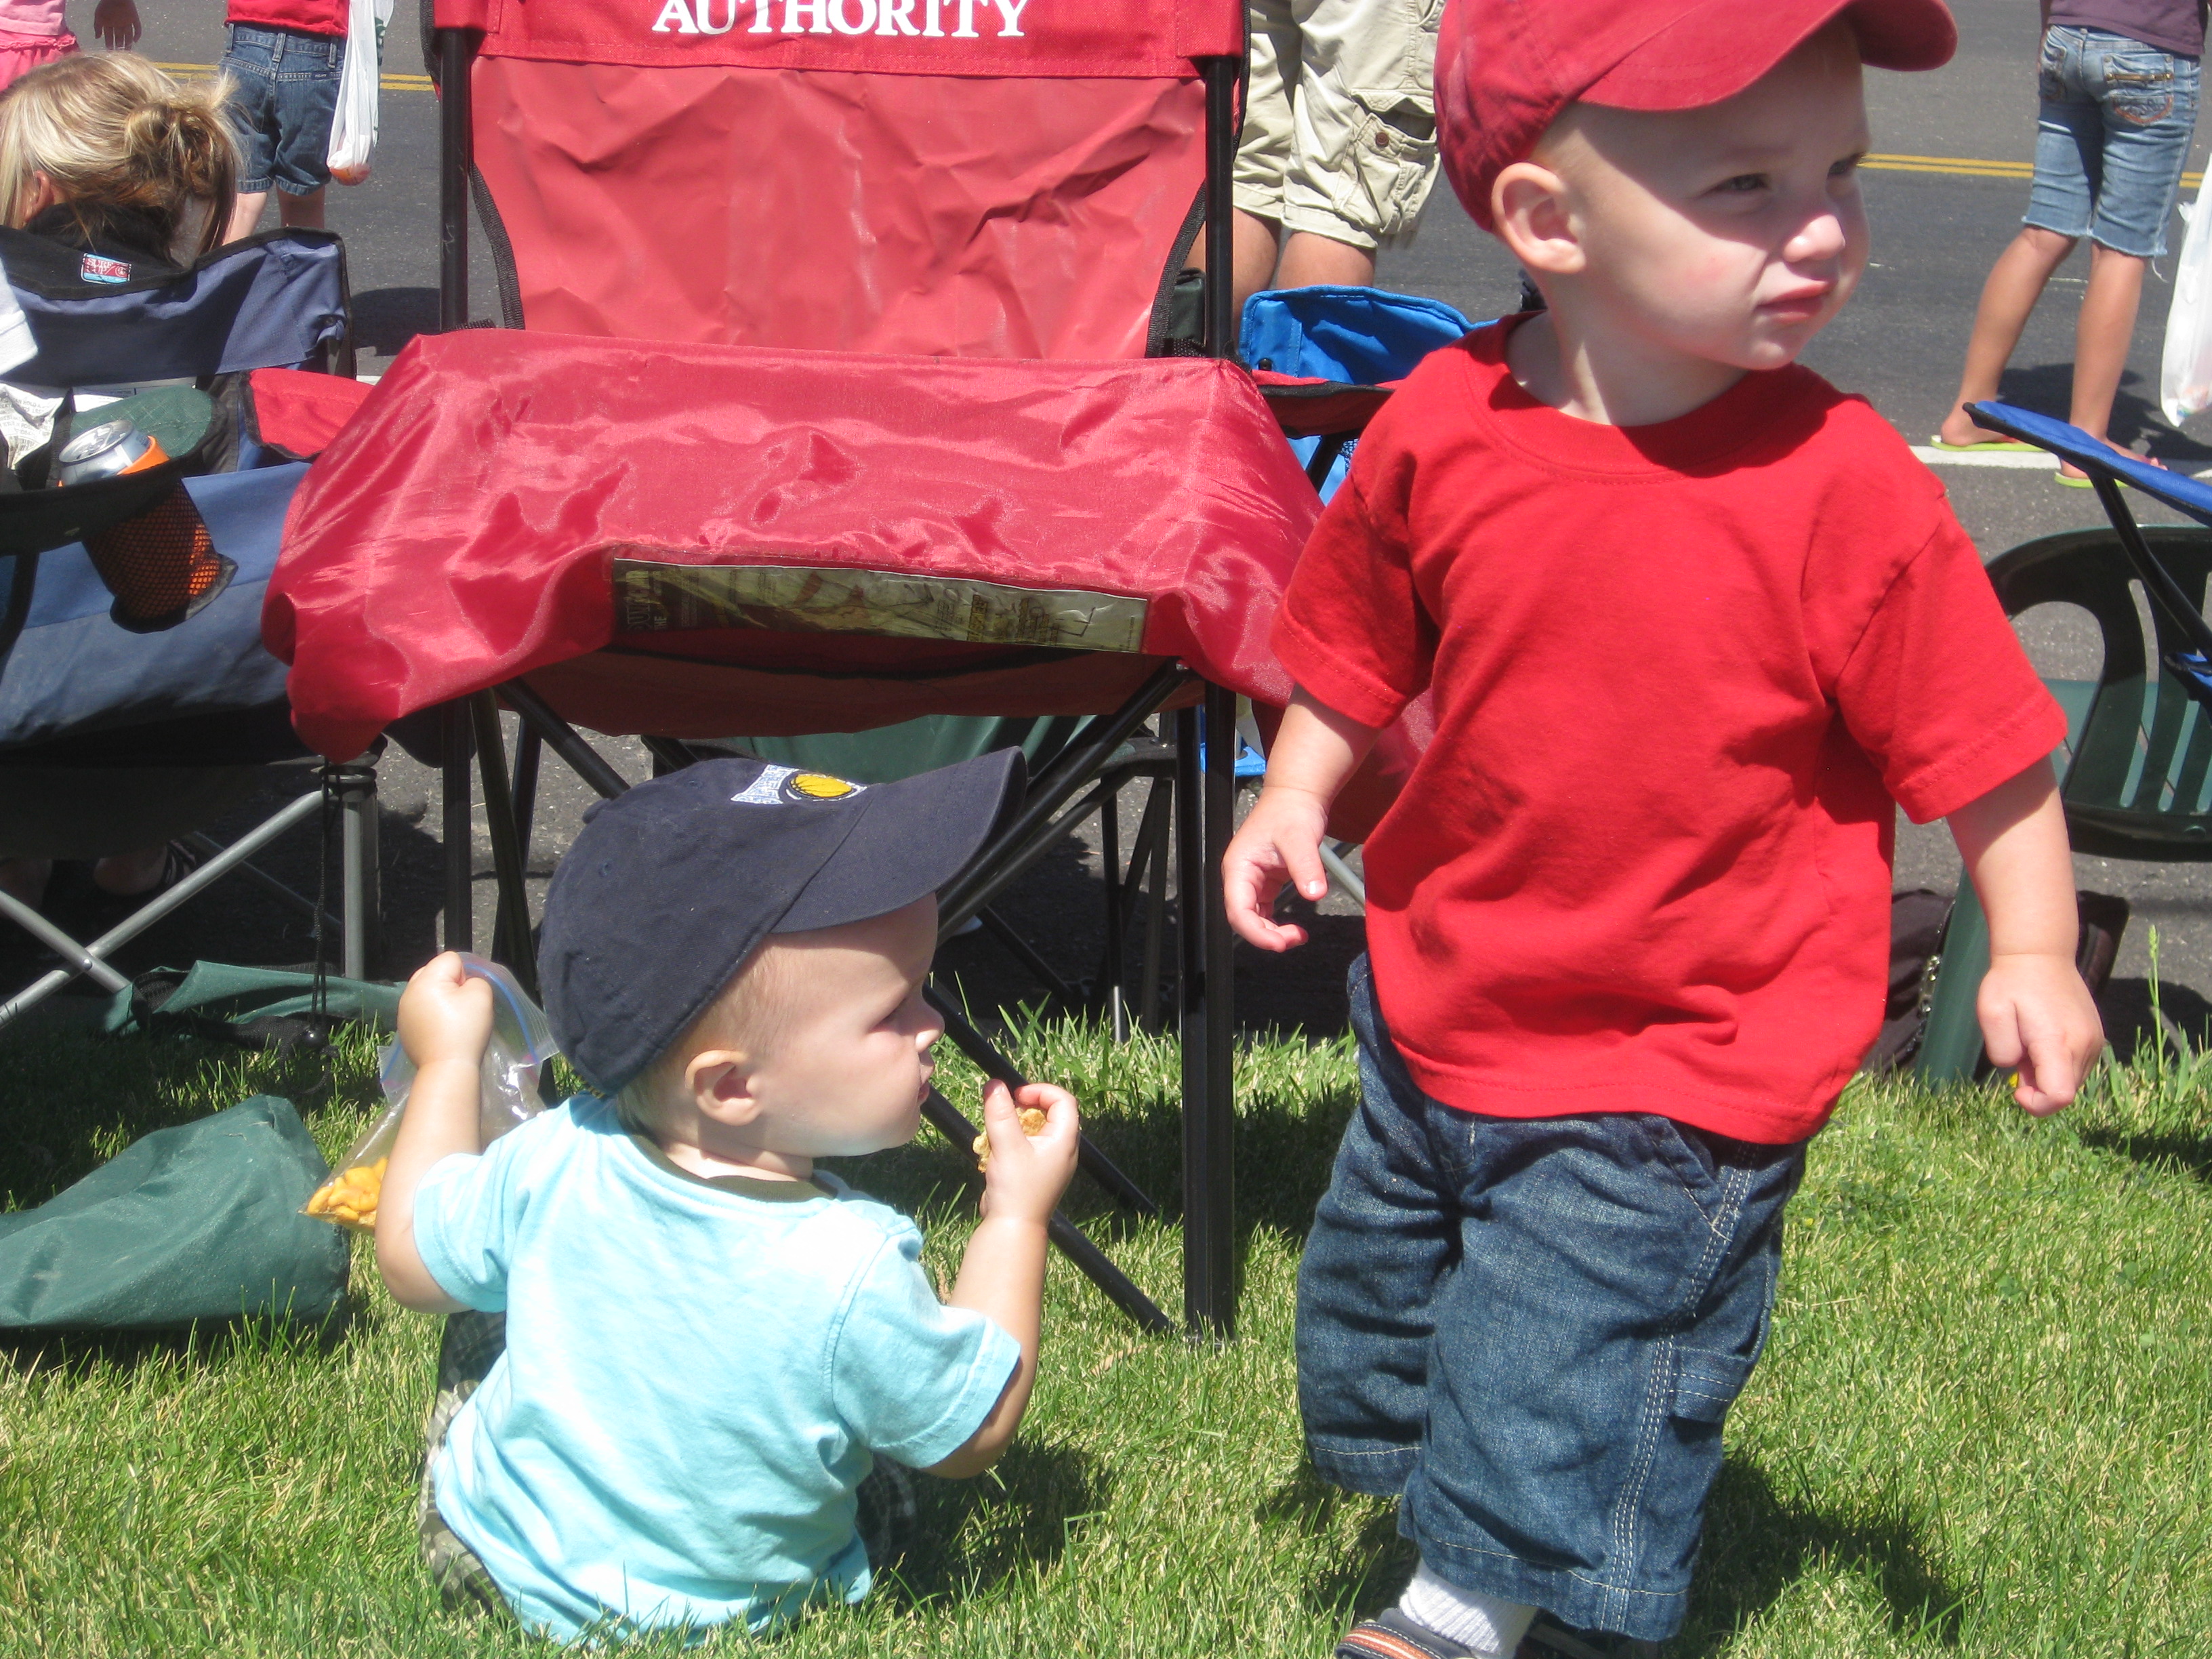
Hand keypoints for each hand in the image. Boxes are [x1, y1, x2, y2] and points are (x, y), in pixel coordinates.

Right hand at [92, 0, 139, 48]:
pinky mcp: (135, 18)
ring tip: (128, 51)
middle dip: (119, 46)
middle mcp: (119, 24)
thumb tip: (97, 38)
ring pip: (129, 35)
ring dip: (129, 43)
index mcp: (110, 23)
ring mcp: (127, 21)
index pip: (110, 37)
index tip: (109, 52)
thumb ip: (97, 27)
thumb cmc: (105, 4)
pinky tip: (135, 41)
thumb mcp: (98, 16)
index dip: (110, 44)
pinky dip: (138, 34)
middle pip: (120, 37)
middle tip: (120, 55)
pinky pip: (138, 28)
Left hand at [397, 952, 494, 1073]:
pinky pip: (420, 1009)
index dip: (465, 974)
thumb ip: (476, 979)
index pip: (451, 958)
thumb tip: (463, 985)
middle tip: (461, 1006)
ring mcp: (403, 1010)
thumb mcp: (482, 996)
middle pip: (434, 971)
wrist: (447, 1068)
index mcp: (425, 980)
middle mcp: (409, 990)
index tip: (468, 996)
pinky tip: (440, 1031)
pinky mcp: (404, 1026)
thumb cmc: (465, 1030)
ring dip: (439, 998)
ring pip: (427, 991)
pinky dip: (431, 1015)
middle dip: (449, 983)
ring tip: (450, 1020)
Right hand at [975, 1078, 1076, 1225]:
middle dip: (1025, 1108)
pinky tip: (995, 1152)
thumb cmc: (1016, 1187)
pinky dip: (1011, 1143)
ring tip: (997, 1135)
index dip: (1041, 1091)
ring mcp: (1049, 1162)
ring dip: (1014, 1126)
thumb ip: (1000, 1112)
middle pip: (1050, 1114)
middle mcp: (1062, 1150)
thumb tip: (994, 1084)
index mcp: (1064, 1140)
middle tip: (1005, 1112)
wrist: (1012, 1228)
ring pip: (1035, 1130)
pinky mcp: (1036, 1172)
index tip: (1016, 1096)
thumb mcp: (1006, 1145)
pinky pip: (1027, 1147)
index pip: (1063, 1101)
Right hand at [1222, 785, 1330, 951]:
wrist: (1297, 797)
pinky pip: (1265, 911)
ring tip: (1298, 936)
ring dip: (1272, 934)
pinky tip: (1296, 929)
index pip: (1238, 911)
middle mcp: (1240, 877)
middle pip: (1244, 919)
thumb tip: (1315, 894)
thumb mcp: (1300, 838)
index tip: (1281, 943)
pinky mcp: (1266, 883)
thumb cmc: (1292, 812)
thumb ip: (1306, 867)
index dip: (1255, 933)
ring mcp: (1252, 881)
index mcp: (1239, 868)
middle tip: (1296, 939)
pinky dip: (1277, 925)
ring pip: (1254, 918)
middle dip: (1267, 936)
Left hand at [1977, 950, 2103, 1114]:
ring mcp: (2095, 1042)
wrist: (2041, 954)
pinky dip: (2057, 1065)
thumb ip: (2001, 1049)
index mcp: (2058, 1042)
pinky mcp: (2096, 1038)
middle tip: (2018, 1053)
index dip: (2036, 1104)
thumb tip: (2017, 1069)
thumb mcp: (1991, 1014)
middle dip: (2037, 1087)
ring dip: (2046, 1075)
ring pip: (2071, 1082)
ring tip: (2029, 1042)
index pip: (2059, 1096)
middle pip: (2065, 1093)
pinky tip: (2041, 1039)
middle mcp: (2085, 1045)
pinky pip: (2076, 1068)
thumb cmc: (2011, 983)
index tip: (2016, 1087)